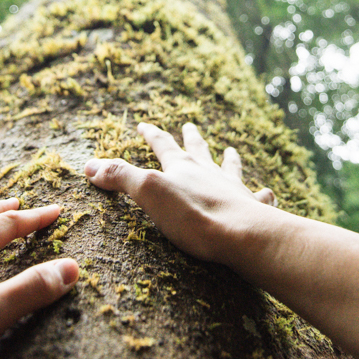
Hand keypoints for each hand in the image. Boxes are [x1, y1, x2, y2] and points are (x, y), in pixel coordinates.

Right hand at [86, 121, 358, 358]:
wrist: (243, 234)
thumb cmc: (194, 216)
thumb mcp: (148, 193)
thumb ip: (121, 177)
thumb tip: (89, 165)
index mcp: (182, 168)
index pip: (162, 145)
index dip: (151, 134)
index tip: (143, 124)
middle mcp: (209, 173)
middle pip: (198, 150)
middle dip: (191, 138)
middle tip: (190, 125)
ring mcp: (233, 190)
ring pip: (230, 168)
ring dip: (229, 159)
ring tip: (231, 150)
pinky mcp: (252, 210)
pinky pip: (259, 198)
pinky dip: (262, 195)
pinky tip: (269, 193)